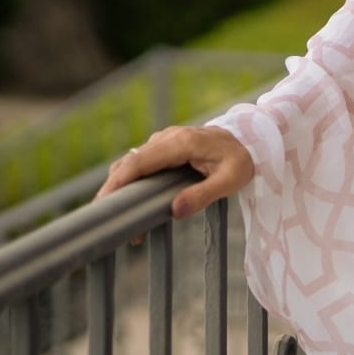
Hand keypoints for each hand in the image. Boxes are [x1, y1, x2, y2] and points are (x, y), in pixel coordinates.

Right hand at [95, 125, 255, 219]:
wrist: (252, 139)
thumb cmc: (244, 159)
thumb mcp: (231, 180)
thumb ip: (204, 194)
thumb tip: (175, 211)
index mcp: (181, 143)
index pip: (140, 161)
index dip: (119, 181)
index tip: (103, 201)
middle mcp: (169, 138)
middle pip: (131, 162)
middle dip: (114, 188)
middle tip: (101, 216)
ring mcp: (166, 140)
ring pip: (134, 161)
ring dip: (122, 185)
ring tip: (115, 214)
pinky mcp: (167, 147)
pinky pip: (143, 162)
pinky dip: (132, 179)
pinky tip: (130, 201)